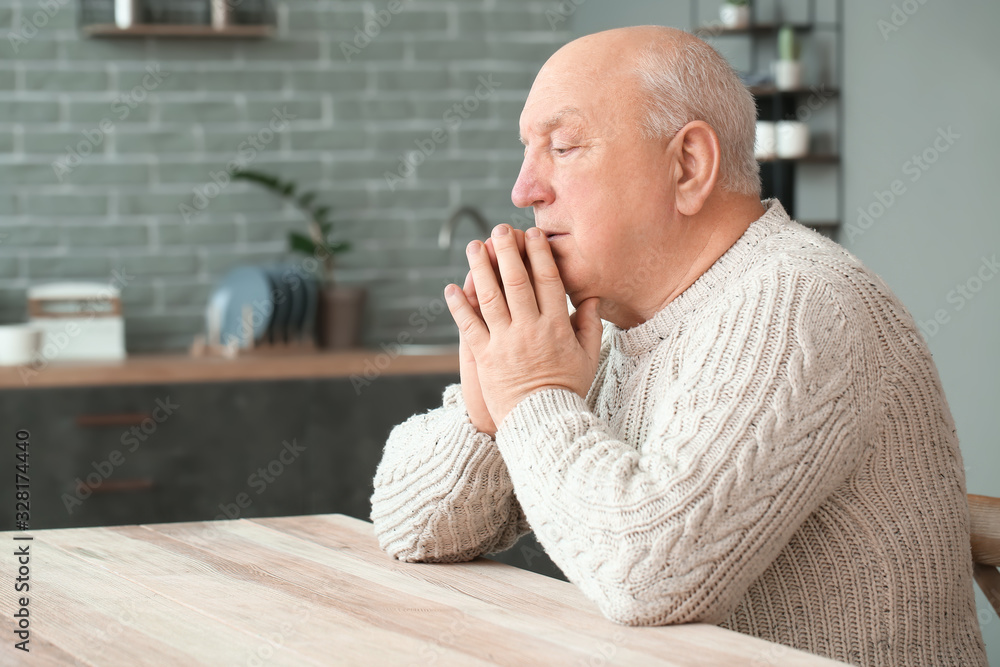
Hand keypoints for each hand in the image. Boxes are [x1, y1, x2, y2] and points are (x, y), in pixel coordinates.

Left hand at [445, 224, 602, 429]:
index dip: (538, 254)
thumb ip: (589, 325)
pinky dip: (458, 306)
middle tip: (499, 229)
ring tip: (474, 246)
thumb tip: (591, 296)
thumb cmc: (567, 389)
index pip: (548, 280)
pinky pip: (469, 326)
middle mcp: (530, 329)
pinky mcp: (485, 357)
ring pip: (489, 297)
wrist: (543, 422)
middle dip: (507, 251)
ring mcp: (506, 342)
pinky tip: (450, 287)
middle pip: (517, 281)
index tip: (531, 234)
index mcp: (557, 326)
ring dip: (480, 268)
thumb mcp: (588, 356)